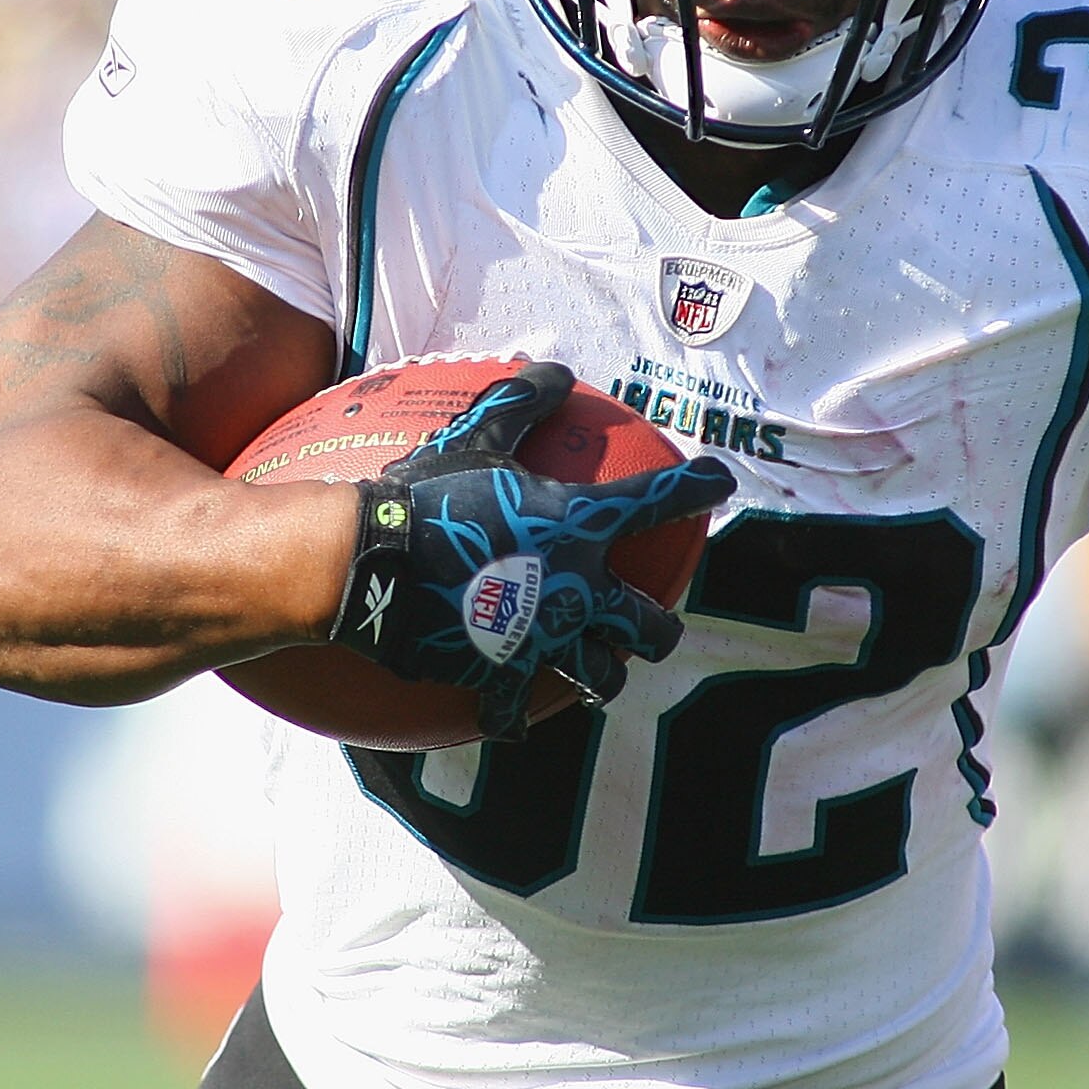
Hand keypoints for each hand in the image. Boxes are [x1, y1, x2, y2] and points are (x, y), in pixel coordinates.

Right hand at [328, 360, 733, 738]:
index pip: (657, 501)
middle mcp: (577, 592)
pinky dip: (513, 716)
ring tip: (600, 670)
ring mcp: (543, 643)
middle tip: (657, 624)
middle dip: (661, 628)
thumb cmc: (426, 496)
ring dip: (604, 673)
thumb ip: (520, 402)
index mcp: (578, 528)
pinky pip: (513, 710)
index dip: (697, 488)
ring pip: (600, 675)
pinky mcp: (498, 676)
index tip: (720, 483)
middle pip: (649, 626)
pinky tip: (513, 719)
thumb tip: (554, 369)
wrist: (369, 563)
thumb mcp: (475, 436)